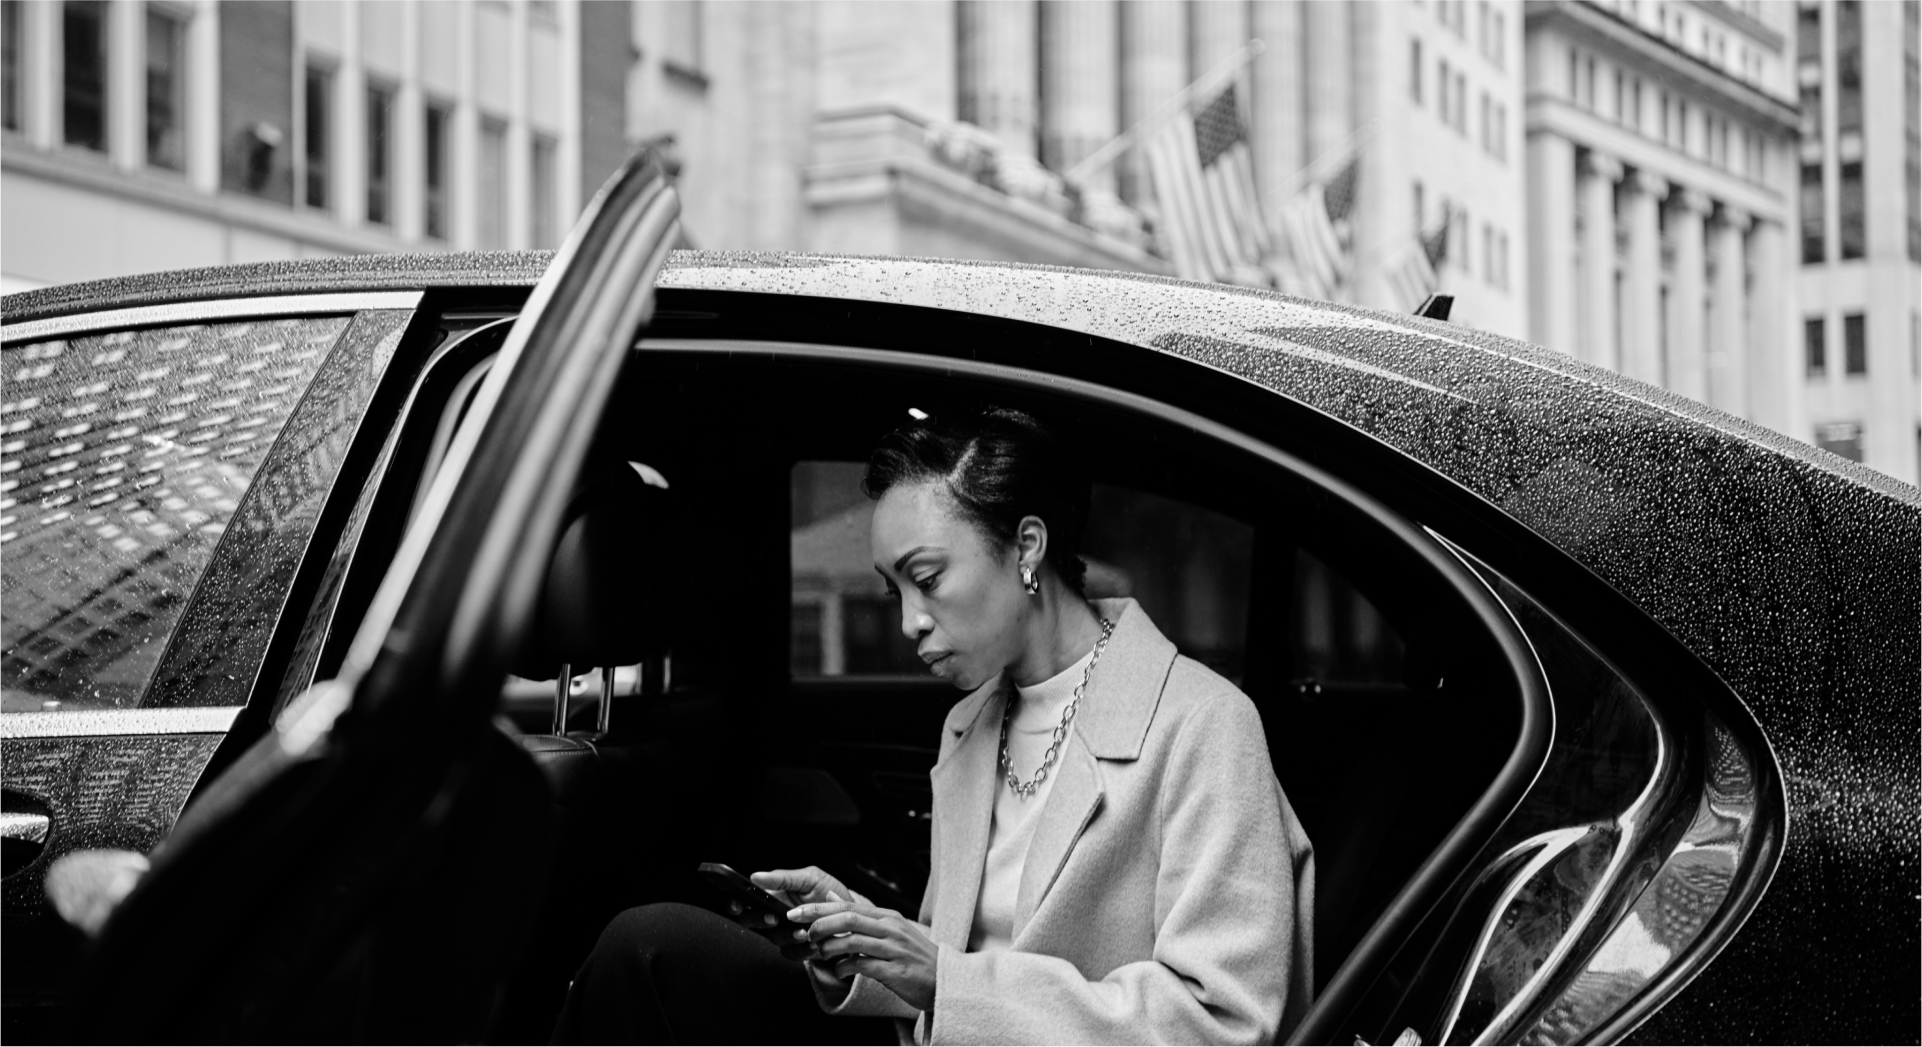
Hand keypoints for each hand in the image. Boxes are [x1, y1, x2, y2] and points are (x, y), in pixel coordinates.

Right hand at [728, 866, 863, 957]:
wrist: (851, 913)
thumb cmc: (828, 892)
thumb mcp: (810, 877)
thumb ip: (783, 877)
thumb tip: (756, 876)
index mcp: (773, 895)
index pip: (745, 900)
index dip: (736, 903)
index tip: (738, 904)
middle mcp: (774, 915)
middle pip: (751, 921)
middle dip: (759, 920)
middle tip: (774, 919)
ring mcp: (784, 933)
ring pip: (773, 938)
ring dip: (787, 936)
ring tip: (804, 932)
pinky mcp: (796, 949)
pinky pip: (790, 953)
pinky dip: (801, 950)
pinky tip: (813, 943)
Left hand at [789, 897, 937, 1011]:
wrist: (944, 980)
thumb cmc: (912, 956)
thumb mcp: (890, 929)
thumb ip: (861, 914)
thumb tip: (831, 896)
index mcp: (888, 916)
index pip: (848, 905)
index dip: (819, 908)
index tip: (796, 912)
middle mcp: (891, 929)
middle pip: (848, 918)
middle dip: (820, 924)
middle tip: (804, 933)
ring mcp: (894, 949)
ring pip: (853, 941)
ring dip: (830, 948)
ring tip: (821, 954)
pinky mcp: (895, 971)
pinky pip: (862, 966)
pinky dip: (845, 968)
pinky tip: (841, 971)